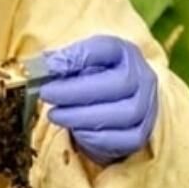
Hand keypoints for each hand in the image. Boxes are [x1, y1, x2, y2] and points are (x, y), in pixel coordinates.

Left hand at [37, 35, 158, 165]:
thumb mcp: (77, 64)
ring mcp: (146, 107)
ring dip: (83, 117)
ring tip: (56, 115)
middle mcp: (142, 77)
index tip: (51, 66)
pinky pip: (124, 139)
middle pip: (119, 83)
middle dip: (77, 91)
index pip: (108, 48)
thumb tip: (42, 67)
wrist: (111, 105)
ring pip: (124, 114)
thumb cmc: (90, 80)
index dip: (78, 55)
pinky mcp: (141, 133)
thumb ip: (61, 62)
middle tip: (46, 94)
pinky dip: (97, 137)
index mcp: (124, 53)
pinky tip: (75, 132)